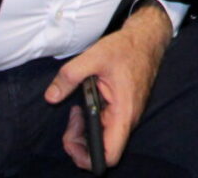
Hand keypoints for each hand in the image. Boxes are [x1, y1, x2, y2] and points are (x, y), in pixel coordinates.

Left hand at [42, 4, 172, 170]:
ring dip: (84, 133)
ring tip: (75, 112)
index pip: (110, 155)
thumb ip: (69, 76)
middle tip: (69, 123)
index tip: (73, 141)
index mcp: (123, 113)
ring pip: (103, 140)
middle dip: (80, 144)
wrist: (146, 39)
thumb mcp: (94, 56)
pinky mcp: (122, 111)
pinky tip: (83, 107)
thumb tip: (51, 96)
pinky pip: (105, 128)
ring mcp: (126, 116)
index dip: (88, 158)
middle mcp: (127, 119)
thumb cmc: (126, 48)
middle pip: (102, 152)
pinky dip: (90, 124)